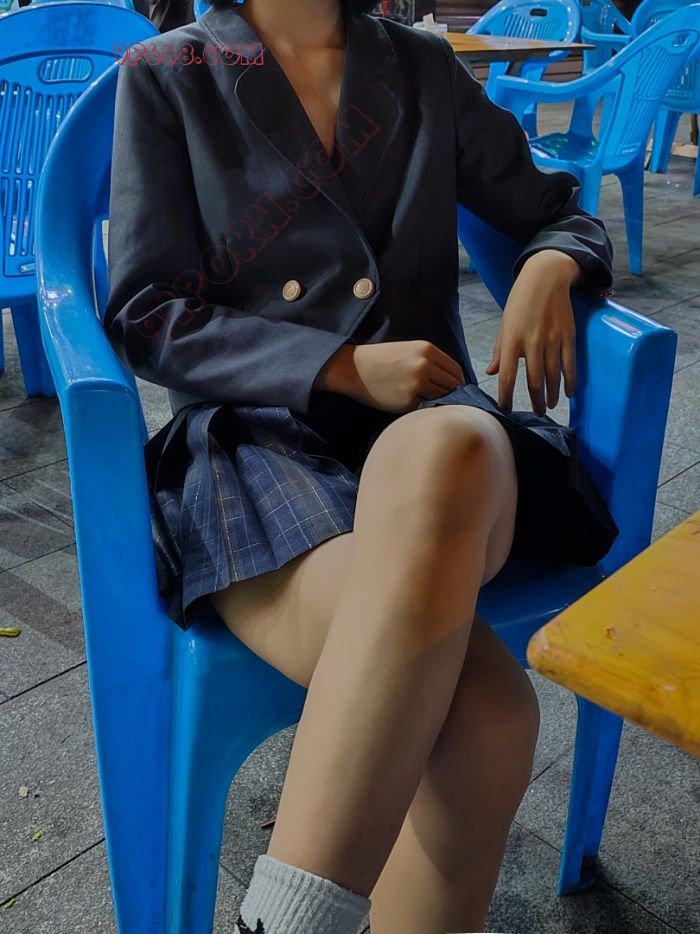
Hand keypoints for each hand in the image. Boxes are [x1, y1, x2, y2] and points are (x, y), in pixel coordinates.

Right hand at [315, 340, 465, 413]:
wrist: (354, 369)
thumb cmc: (382, 359)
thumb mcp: (410, 350)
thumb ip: (432, 361)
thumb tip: (453, 382)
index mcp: (427, 350)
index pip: (456, 371)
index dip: (458, 382)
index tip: (457, 389)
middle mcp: (425, 366)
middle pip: (452, 386)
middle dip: (450, 393)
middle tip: (444, 398)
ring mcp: (417, 385)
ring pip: (441, 398)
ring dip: (437, 401)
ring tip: (425, 399)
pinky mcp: (408, 402)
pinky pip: (424, 408)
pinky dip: (422, 408)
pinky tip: (411, 402)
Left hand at [485, 250, 580, 415]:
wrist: (546, 277)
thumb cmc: (520, 302)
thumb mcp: (504, 324)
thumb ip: (500, 351)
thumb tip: (491, 373)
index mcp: (512, 339)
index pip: (507, 376)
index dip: (506, 396)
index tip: (506, 409)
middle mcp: (532, 341)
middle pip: (534, 380)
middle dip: (534, 401)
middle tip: (535, 413)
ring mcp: (552, 339)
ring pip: (552, 375)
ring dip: (551, 395)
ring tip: (548, 406)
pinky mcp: (568, 336)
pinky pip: (569, 364)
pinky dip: (569, 381)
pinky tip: (567, 393)